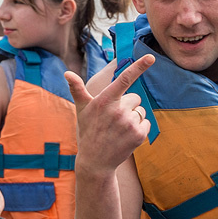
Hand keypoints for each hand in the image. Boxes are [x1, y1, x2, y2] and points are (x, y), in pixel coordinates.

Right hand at [65, 55, 155, 174]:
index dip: (138, 66)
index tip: (151, 57)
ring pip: (141, 111)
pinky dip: (139, 128)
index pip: (124, 79)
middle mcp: (118, 111)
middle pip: (135, 98)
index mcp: (104, 101)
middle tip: (113, 119)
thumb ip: (77, 89)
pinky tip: (126, 136)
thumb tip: (66, 73)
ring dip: (133, 117)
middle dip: (127, 106)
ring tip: (118, 129)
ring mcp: (129, 124)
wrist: (95, 161)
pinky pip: (146, 123)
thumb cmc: (88, 130)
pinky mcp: (139, 135)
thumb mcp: (81, 109)